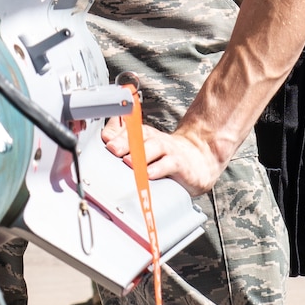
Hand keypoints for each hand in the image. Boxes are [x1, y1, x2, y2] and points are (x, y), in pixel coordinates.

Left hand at [103, 115, 227, 196]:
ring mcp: (169, 150)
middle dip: (124, 141)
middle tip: (112, 149)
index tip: (104, 141)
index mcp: (143, 134)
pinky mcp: (181, 164)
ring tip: (128, 161)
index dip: (115, 134)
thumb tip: (105, 135)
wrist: (200, 160)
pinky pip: (170, 164)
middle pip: (139, 135)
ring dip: (140, 154)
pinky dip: (159, 169)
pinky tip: (149, 174)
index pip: (127, 130)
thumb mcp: (143, 146)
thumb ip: (123, 140)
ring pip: (155, 147)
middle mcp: (155, 139)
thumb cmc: (166, 155)